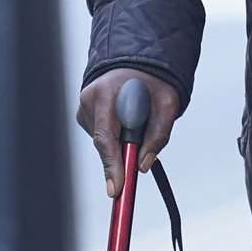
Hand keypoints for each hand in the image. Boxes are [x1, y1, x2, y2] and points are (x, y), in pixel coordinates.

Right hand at [76, 67, 180, 198]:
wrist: (137, 63)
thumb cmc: (152, 80)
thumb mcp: (167, 102)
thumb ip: (159, 134)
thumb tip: (143, 164)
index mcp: (107, 91)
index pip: (105, 136)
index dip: (111, 165)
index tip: (116, 188)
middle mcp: (90, 98)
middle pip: (103, 142)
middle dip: (119, 158)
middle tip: (137, 162)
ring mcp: (84, 105)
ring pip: (103, 141)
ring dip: (120, 141)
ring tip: (136, 120)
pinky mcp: (84, 113)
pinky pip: (101, 135)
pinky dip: (114, 136)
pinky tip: (124, 120)